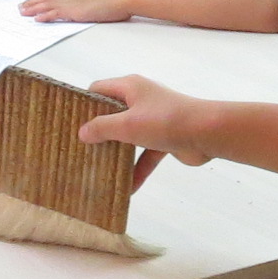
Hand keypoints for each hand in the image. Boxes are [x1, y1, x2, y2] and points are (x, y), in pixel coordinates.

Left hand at [20, 0, 132, 24]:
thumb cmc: (114, 3)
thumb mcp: (98, 5)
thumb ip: (90, 8)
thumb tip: (89, 11)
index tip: (32, 2)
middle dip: (32, 3)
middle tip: (20, 8)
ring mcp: (72, 4)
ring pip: (48, 5)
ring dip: (33, 8)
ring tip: (22, 13)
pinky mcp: (75, 11)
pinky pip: (57, 13)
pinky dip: (45, 15)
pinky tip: (37, 19)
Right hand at [80, 74, 219, 189]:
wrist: (208, 133)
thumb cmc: (165, 122)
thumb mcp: (127, 124)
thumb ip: (102, 128)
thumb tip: (82, 133)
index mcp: (130, 88)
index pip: (98, 90)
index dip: (84, 104)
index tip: (69, 123)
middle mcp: (141, 100)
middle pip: (112, 115)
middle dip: (98, 133)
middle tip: (79, 150)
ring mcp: (154, 120)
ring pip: (128, 137)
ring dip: (117, 154)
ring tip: (96, 171)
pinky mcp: (165, 138)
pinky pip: (145, 155)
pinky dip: (137, 170)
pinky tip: (127, 190)